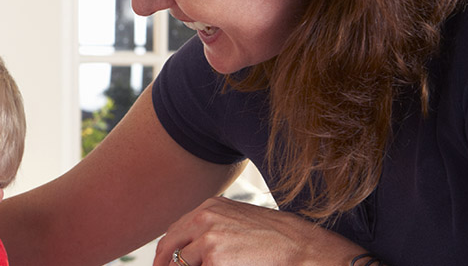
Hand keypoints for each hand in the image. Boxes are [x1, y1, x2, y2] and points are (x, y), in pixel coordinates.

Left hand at [153, 197, 366, 265]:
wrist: (304, 249)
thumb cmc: (280, 237)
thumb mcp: (241, 222)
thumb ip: (213, 229)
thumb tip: (193, 250)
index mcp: (210, 207)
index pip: (175, 230)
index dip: (166, 251)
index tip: (164, 264)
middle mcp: (204, 219)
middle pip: (168, 247)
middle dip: (164, 264)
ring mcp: (208, 240)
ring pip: (182, 265)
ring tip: (216, 265)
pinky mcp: (215, 261)